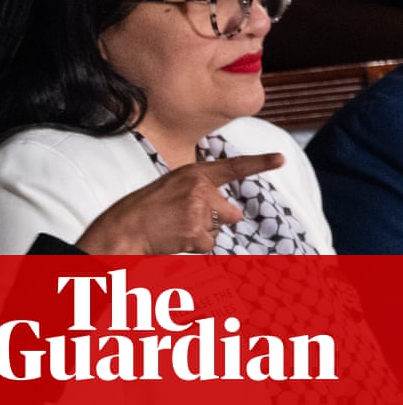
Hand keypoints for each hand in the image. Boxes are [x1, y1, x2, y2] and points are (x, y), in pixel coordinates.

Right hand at [75, 153, 284, 254]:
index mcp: (192, 173)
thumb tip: (236, 215)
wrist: (123, 228)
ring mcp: (199, 209)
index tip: (281, 158)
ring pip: (217, 230)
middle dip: (217, 222)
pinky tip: (174, 238)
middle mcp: (199, 187)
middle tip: (183, 221)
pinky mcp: (196, 229)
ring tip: (172, 229)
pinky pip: (208, 244)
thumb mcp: (171, 189)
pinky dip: (194, 246)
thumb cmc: (143, 211)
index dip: (260, 163)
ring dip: (199, 235)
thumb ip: (201, 194)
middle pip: (231, 213)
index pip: (233, 167)